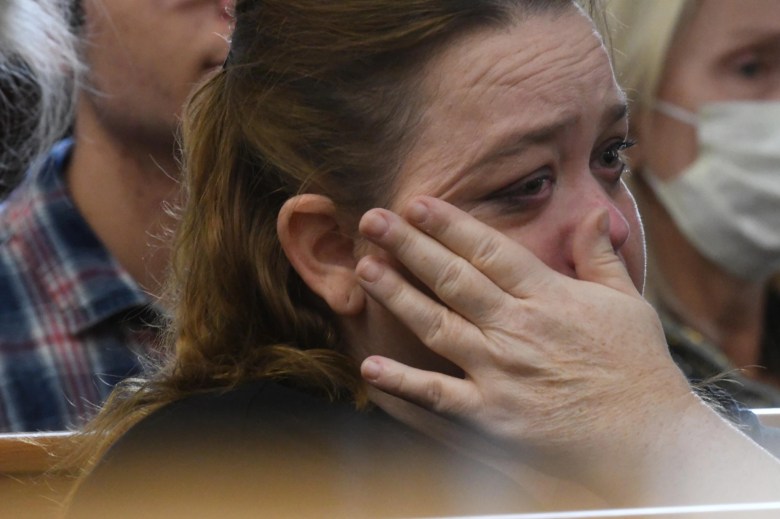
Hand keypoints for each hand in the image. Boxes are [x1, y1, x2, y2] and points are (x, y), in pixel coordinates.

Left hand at [354, 196, 779, 505]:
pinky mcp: (492, 415)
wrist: (648, 440)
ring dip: (397, 295)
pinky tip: (370, 366)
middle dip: (409, 245)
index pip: (488, 250)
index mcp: (548, 297)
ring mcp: (501, 371)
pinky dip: (403, 382)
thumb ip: (600, 256)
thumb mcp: (628, 303)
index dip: (448, 224)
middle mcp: (517, 328)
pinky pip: (439, 395)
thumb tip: (591, 212)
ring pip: (437, 325)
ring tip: (364, 268)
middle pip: (453, 278)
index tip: (416, 204)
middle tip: (371, 219)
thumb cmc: (638, 369)